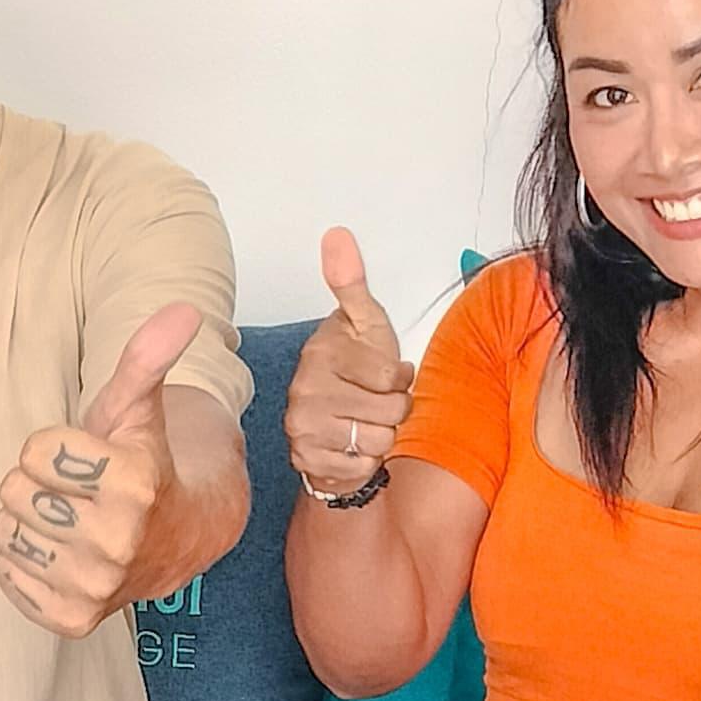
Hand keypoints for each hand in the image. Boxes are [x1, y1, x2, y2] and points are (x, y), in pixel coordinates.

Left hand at [0, 301, 199, 635]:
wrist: (182, 539)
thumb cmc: (146, 466)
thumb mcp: (139, 409)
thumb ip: (148, 358)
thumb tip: (182, 309)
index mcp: (133, 484)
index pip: (33, 450)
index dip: (56, 447)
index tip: (90, 459)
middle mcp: (116, 542)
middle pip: (13, 491)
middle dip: (39, 483)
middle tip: (77, 492)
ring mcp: (94, 586)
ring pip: (5, 533)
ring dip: (29, 523)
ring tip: (71, 522)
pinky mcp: (72, 619)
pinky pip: (5, 575)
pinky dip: (24, 563)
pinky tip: (63, 554)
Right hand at [288, 228, 412, 499]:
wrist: (329, 424)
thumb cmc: (353, 371)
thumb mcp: (364, 323)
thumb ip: (353, 283)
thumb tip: (338, 235)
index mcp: (322, 353)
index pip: (391, 374)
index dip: (399, 377)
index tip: (384, 373)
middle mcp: (305, 390)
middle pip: (391, 410)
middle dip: (394, 408)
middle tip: (374, 400)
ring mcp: (302, 427)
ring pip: (380, 440)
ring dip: (382, 434)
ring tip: (364, 421)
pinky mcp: (306, 459)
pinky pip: (363, 466)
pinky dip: (364, 460)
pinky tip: (351, 444)